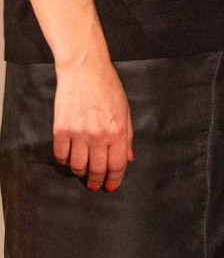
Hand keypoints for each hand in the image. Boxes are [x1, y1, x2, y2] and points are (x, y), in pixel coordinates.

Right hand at [53, 53, 132, 190]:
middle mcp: (99, 135)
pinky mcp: (61, 130)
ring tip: (83, 171)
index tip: (110, 186)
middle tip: (95, 185)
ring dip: (81, 172)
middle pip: (97, 168)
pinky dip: (65, 161)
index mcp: (118, 131)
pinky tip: (70, 158)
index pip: (117, 164)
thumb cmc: (108, 88)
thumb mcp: (125, 111)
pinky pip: (61, 155)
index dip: (114, 179)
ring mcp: (78, 133)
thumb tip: (128, 158)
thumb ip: (128, 137)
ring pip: (78, 166)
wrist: (85, 71)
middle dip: (97, 181)